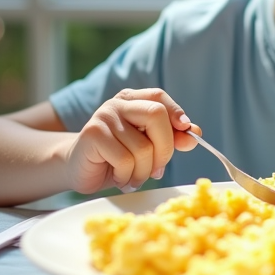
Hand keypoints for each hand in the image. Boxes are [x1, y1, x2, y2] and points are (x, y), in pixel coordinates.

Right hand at [65, 88, 202, 193]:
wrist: (79, 170)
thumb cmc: (116, 158)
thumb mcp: (147, 146)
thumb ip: (170, 137)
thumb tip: (194, 133)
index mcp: (132, 100)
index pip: (159, 97)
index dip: (176, 113)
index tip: (186, 131)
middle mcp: (118, 104)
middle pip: (156, 115)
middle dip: (164, 149)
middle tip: (157, 169)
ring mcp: (104, 117)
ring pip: (143, 147)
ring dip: (143, 172)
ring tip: (132, 177)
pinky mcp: (93, 134)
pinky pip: (125, 160)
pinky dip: (126, 176)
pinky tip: (119, 177)